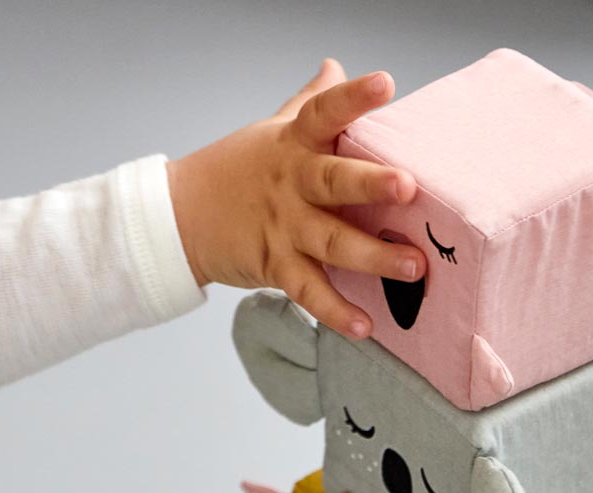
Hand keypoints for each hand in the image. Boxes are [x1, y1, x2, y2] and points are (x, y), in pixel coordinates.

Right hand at [167, 59, 425, 338]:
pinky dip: (335, 312)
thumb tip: (335, 65)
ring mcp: (284, 228)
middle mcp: (292, 185)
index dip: (353, 97)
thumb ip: (309, 103)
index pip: (324, 112)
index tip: (386, 83)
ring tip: (412, 267)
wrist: (180, 216)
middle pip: (333, 182)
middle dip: (370, 184)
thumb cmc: (235, 172)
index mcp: (294, 144)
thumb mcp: (271, 132)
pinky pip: (309, 292)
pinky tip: (364, 326)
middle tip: (408, 189)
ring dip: (373, 256)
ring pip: (331, 242)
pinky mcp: (275, 265)